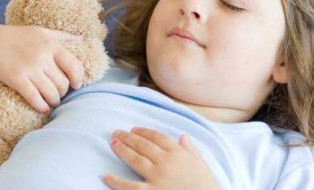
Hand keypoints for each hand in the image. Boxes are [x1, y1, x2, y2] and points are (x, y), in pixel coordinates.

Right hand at [0, 24, 83, 112]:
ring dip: (54, 101)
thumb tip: (81, 39)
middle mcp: (42, 56)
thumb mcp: (39, 31)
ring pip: (51, 93)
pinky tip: (43, 109)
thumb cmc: (14, 36)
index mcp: (50, 44)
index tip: (77, 84)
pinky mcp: (16, 79)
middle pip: (63, 83)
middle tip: (60, 94)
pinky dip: (42, 106)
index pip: (74, 65)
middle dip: (63, 92)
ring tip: (52, 102)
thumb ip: (61, 35)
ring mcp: (29, 68)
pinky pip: (35, 98)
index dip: (78, 78)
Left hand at [103, 127, 219, 189]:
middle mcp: (166, 162)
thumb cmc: (207, 188)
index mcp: (179, 154)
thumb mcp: (203, 166)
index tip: (134, 129)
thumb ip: (192, 150)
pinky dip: (117, 182)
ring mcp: (158, 178)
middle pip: (143, 145)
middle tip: (116, 132)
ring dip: (122, 150)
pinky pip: (130, 186)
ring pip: (135, 159)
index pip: (158, 137)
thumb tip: (183, 136)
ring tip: (112, 143)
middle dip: (128, 137)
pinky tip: (106, 176)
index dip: (144, 132)